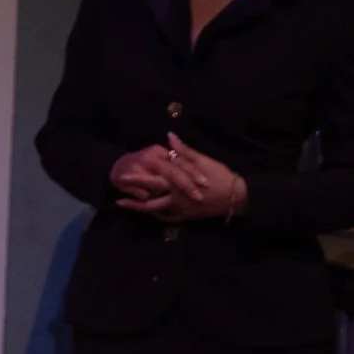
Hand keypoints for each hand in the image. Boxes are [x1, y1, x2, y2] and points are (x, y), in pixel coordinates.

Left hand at [115, 133, 244, 222]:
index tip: (124, 170)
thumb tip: (169, 135)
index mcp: (178, 181)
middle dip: (131, 191)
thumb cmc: (220, 176)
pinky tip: (145, 211)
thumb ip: (183, 150)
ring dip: (137, 206)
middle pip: (147, 196)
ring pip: (152, 210)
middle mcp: (175, 197)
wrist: (235, 198)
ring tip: (122, 203)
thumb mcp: (202, 160)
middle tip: (117, 185)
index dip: (138, 174)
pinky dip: (154, 214)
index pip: (154, 176)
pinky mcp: (184, 217)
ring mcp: (178, 209)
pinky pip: (165, 217)